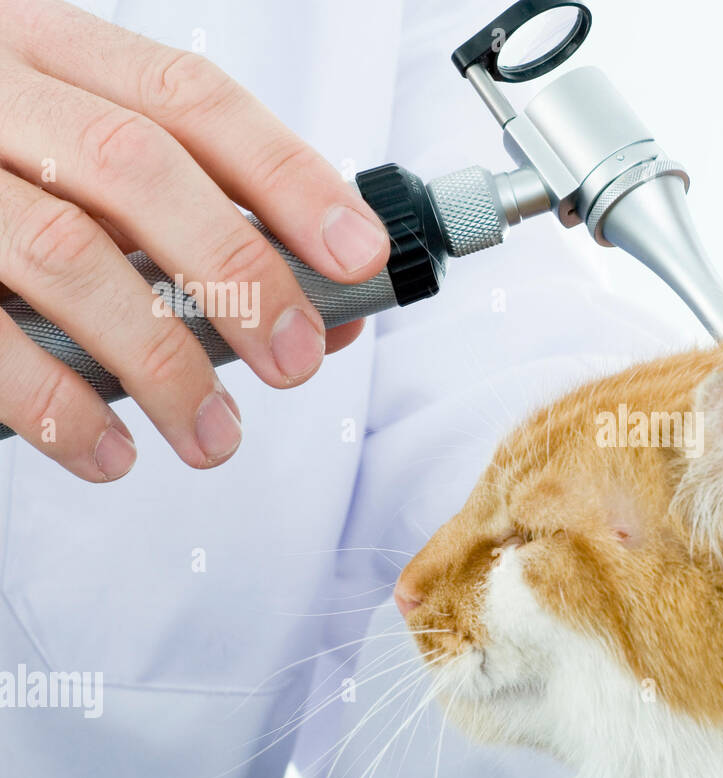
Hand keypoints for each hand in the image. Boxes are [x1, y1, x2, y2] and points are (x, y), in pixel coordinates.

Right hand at [0, 0, 387, 479]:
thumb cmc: (2, 174)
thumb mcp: (90, 161)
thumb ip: (206, 218)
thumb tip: (337, 310)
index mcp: (56, 52)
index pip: (192, 97)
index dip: (287, 176)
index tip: (357, 254)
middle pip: (134, 169)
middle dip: (237, 274)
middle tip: (295, 361)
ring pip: (62, 255)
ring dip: (160, 362)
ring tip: (213, 436)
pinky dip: (54, 403)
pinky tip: (106, 449)